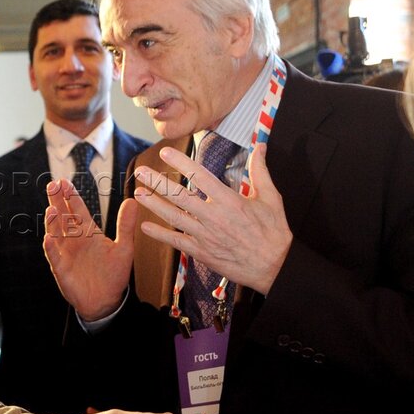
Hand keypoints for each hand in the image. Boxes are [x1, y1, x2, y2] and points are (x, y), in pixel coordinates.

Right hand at [43, 179, 135, 319]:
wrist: (106, 300)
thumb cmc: (114, 274)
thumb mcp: (124, 248)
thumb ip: (125, 225)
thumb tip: (132, 200)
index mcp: (87, 233)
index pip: (77, 210)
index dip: (71, 196)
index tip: (64, 181)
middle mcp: (74, 240)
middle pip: (63, 217)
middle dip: (57, 201)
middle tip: (52, 185)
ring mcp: (65, 253)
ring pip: (56, 234)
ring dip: (53, 222)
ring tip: (52, 208)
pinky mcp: (61, 269)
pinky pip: (54, 257)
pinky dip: (51, 248)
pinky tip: (49, 239)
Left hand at [132, 143, 290, 294]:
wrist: (275, 267)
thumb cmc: (274, 232)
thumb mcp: (271, 198)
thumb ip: (260, 171)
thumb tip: (260, 146)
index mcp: (230, 201)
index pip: (201, 177)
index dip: (181, 163)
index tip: (165, 153)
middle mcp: (214, 217)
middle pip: (180, 196)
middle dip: (158, 182)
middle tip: (141, 171)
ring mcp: (205, 236)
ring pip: (174, 217)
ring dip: (154, 204)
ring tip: (138, 193)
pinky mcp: (202, 252)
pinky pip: (176, 241)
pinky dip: (159, 234)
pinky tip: (144, 226)